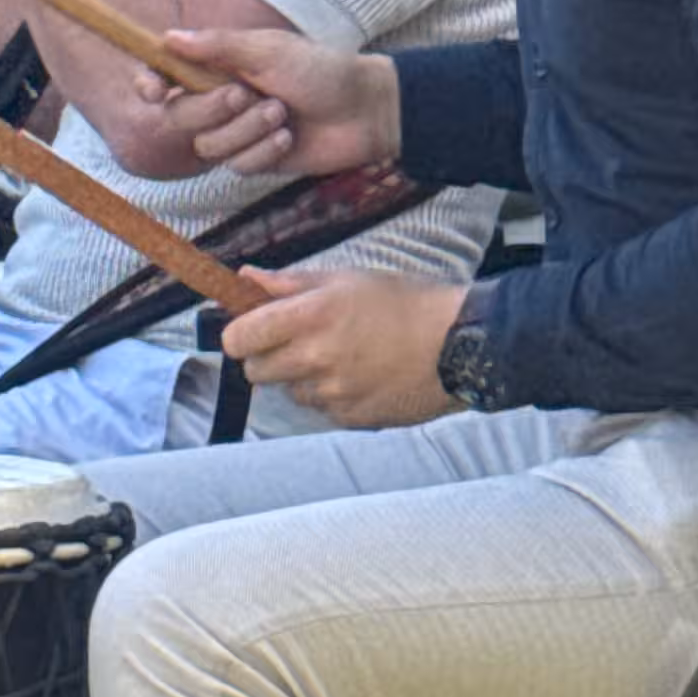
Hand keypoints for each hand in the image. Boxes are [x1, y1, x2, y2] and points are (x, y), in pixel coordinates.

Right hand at [144, 27, 401, 179]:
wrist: (363, 111)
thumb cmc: (321, 69)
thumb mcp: (269, 50)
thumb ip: (217, 46)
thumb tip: (167, 37)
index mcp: (218, 66)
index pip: (166, 76)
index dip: (151, 83)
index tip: (153, 89)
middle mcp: (220, 99)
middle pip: (181, 117)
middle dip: (213, 109)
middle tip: (249, 94)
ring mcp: (235, 132)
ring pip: (208, 147)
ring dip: (246, 130)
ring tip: (282, 114)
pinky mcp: (254, 160)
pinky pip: (237, 165)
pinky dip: (263, 150)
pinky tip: (289, 137)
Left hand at [221, 271, 465, 426]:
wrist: (459, 344)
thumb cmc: (405, 303)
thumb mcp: (346, 279)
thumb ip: (289, 284)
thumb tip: (245, 279)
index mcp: (310, 316)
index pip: (239, 338)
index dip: (240, 334)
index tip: (252, 330)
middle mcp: (315, 357)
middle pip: (256, 371)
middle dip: (268, 357)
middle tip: (299, 342)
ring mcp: (332, 393)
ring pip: (290, 391)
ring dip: (303, 377)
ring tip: (341, 357)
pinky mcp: (350, 417)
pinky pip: (321, 408)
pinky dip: (331, 395)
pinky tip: (361, 376)